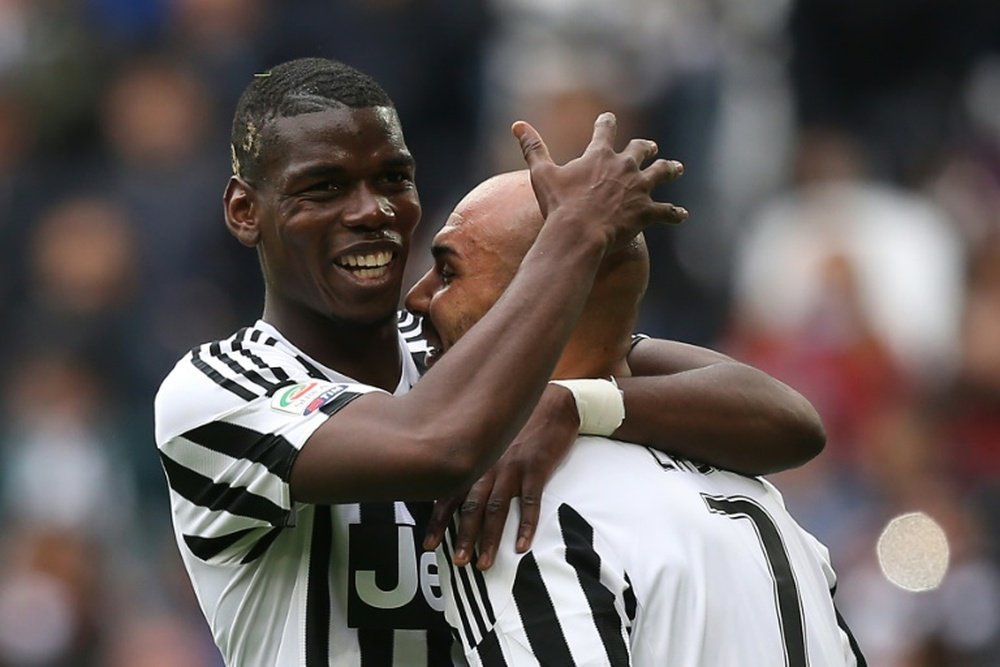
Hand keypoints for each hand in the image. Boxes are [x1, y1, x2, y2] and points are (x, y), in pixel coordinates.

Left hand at [423, 384, 579, 568]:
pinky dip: (526, 525)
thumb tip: (454, 478)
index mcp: (476, 460)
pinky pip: (530, 501)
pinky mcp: (536, 468)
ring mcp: (512, 467)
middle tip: (456, 562)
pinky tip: (522, 545)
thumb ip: (475, 459)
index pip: (449, 493)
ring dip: (489, 538)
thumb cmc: (520, 422)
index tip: (428, 544)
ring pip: (496, 508)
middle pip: (471, 506)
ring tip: (483, 563)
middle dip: (461, 536)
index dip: (437, 521)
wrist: (554, 402)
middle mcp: (489, 465)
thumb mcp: (490, 437)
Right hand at [513, 112, 686, 252]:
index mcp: (600, 155)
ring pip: (661, 173)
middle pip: (641, 149)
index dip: (606, 123)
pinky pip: (666, 212)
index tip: (609, 118)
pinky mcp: (646, 211)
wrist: (579, 233)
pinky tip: (681, 216)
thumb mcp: (542, 174)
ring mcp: (638, 188)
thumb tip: (517, 125)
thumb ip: (533, 148)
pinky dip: (674, 214)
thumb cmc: (559, 205)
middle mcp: (624, 166)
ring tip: (677, 168)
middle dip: (646, 147)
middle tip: (651, 147)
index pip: (605, 130)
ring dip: (669, 169)